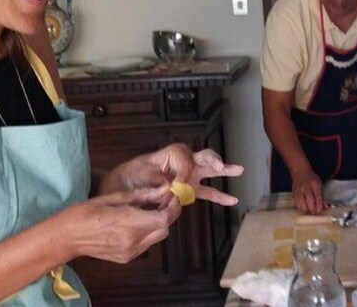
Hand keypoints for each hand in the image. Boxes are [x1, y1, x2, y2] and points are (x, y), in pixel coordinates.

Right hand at [59, 186, 180, 263]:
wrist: (65, 237)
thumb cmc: (85, 212)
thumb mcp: (114, 197)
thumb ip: (142, 195)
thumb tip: (163, 189)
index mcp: (128, 223)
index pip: (164, 219)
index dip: (172, 207)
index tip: (172, 196)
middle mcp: (132, 241)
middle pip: (164, 230)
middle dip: (168, 215)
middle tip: (165, 201)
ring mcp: (129, 252)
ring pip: (157, 237)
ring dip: (159, 223)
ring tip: (153, 209)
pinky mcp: (126, 258)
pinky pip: (146, 244)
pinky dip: (149, 232)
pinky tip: (140, 222)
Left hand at [104, 144, 243, 205]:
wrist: (117, 187)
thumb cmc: (125, 180)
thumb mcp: (137, 179)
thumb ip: (156, 184)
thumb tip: (171, 192)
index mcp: (168, 155)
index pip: (184, 161)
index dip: (182, 175)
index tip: (175, 188)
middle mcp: (181, 162)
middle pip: (201, 156)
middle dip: (212, 160)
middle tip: (219, 166)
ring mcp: (186, 175)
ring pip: (209, 170)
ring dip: (223, 170)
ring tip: (239, 170)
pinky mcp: (188, 189)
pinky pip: (206, 192)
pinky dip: (219, 196)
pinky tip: (232, 200)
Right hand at [291, 168, 323, 213]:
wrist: (300, 171)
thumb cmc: (311, 178)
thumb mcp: (319, 184)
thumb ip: (322, 196)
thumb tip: (326, 207)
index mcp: (315, 184)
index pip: (318, 197)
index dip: (319, 205)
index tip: (320, 210)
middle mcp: (306, 187)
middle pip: (309, 201)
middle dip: (312, 209)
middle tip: (314, 213)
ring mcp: (299, 190)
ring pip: (302, 203)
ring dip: (306, 210)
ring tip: (309, 211)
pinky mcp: (294, 193)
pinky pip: (296, 203)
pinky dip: (300, 208)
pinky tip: (303, 208)